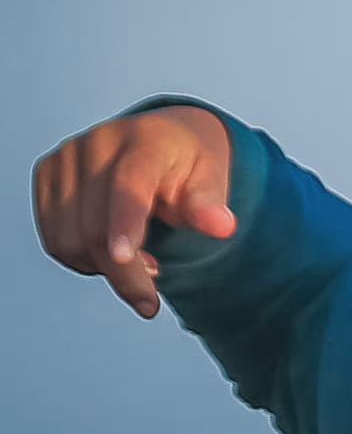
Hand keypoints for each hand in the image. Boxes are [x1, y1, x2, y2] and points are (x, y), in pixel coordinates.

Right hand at [32, 104, 237, 318]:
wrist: (165, 136)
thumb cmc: (189, 163)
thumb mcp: (212, 178)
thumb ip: (210, 204)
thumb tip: (222, 227)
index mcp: (146, 140)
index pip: (130, 186)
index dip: (125, 224)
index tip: (123, 259)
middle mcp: (99, 143)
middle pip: (96, 226)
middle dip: (124, 274)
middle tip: (151, 297)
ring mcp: (67, 156)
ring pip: (68, 239)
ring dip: (102, 267)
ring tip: (137, 259)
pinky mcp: (47, 173)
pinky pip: (53, 239)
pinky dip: (81, 259)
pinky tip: (110, 249)